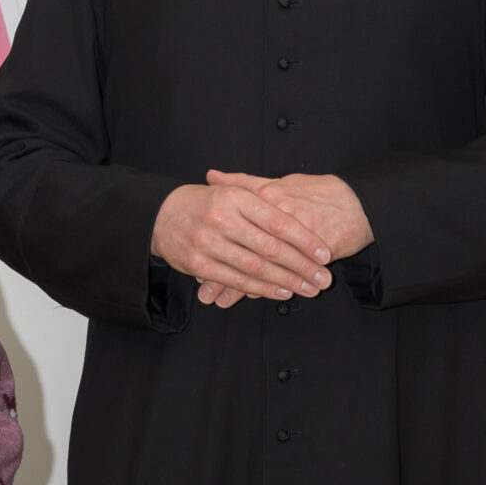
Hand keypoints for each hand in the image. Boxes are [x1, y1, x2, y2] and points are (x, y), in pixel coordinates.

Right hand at [151, 180, 331, 306]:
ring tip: (308, 288)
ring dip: (286, 281)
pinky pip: (236, 280)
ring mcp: (208, 242)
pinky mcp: (198, 263)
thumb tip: (303, 219)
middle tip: (323, 278)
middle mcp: (222, 219)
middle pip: (271, 247)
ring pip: (255, 267)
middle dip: (302, 266)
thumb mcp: (234, 192)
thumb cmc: (206, 204)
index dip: (304, 240)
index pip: (279, 221)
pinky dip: (261, 289)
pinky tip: (281, 292)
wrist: (161, 215)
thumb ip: (265, 202)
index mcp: (236, 198)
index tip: (324, 253)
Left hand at [202, 171, 372, 304]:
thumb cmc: (318, 193)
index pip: (236, 226)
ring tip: (223, 302)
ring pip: (265, 266)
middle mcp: (282, 215)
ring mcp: (301, 235)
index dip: (217, 248)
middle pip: (246, 250)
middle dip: (224, 275)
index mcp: (269, 197)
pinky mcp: (318, 252)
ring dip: (241, 287)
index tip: (198, 265)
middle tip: (206, 294)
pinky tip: (256, 298)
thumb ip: (244, 183)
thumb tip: (212, 175)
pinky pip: (290, 275)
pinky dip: (271, 288)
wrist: (359, 204)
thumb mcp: (280, 182)